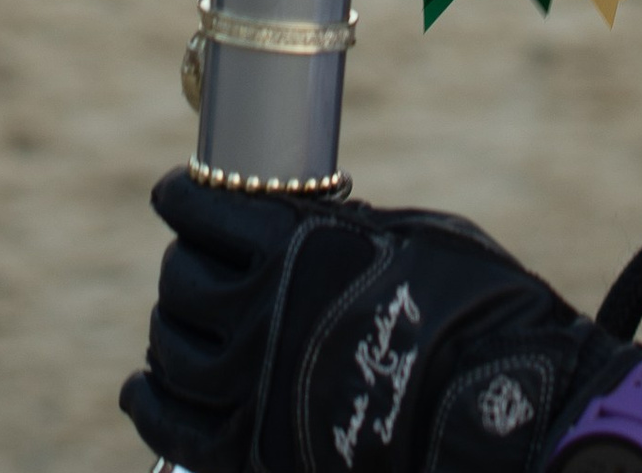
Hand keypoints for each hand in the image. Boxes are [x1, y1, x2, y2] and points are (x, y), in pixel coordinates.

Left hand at [124, 169, 641, 472]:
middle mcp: (257, 313)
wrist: (497, 413)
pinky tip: (143, 388)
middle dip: (183, 265)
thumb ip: (341, 227)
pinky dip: (151, 403)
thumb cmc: (471, 307)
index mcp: (292, 245)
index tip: (175, 194)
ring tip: (177, 324)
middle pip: (181, 282)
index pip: (201, 210)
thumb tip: (311, 220)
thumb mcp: (407, 233)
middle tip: (194, 262)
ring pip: (171, 350)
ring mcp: (251, 387)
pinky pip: (174, 427)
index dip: (181, 198)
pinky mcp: (254, 452)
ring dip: (169, 330)